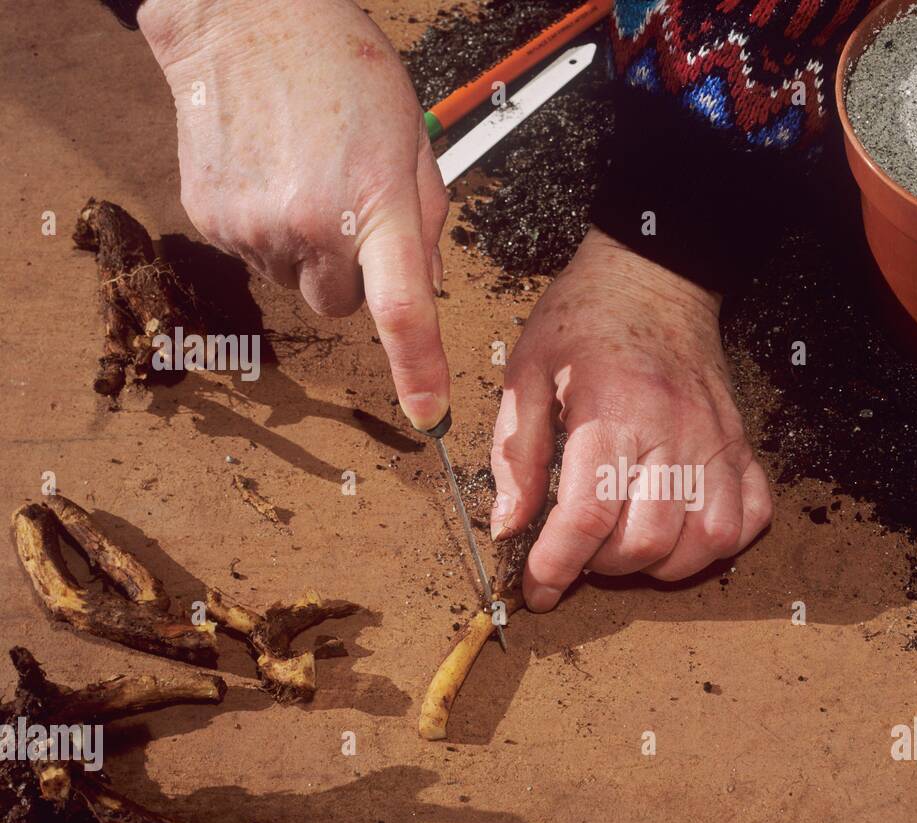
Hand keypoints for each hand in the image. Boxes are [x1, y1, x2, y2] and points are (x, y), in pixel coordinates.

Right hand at [139, 0, 448, 428]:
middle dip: (350, 272)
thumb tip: (426, 290)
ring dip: (304, 246)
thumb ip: (424, 221)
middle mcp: (312, 224)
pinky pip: (252, 254)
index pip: (402, 310)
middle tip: (344, 208)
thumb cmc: (344, 71)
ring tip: (302, 175)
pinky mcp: (211, 218)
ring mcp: (254, 225)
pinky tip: (266, 172)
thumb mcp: (412, 141)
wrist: (247, 18)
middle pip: (340, 304)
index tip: (428, 412)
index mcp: (376, 205)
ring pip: (294, 280)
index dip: (418, 369)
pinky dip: (263, 227)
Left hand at [491, 228, 772, 611]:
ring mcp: (716, 440)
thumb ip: (515, 455)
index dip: (557, 565)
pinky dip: (716, 542)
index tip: (537, 589)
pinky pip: (748, 518)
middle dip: (603, 566)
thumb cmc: (583, 321)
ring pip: (706, 541)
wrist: (654, 275)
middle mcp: (673, 430)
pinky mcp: (740, 444)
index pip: (589, 515)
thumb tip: (508, 527)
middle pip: (647, 540)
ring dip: (660, 564)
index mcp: (612, 410)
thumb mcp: (526, 375)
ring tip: (626, 544)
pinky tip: (680, 529)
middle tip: (578, 550)